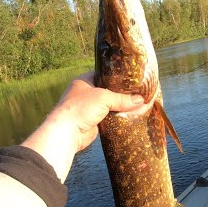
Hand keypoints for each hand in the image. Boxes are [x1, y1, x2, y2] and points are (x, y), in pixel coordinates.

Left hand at [21, 71, 144, 182]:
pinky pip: (108, 117)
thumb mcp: (104, 98)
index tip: (132, 78)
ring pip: (108, 105)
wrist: (67, 132)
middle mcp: (85, 93)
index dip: (117, 76)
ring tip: (138, 104)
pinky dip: (117, 117)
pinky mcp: (92, 121)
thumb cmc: (81, 108)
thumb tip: (141, 101)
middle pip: (108, 91)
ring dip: (120, 107)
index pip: (103, 74)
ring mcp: (88, 108)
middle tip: (138, 92)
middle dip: (121, 93)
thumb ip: (122, 99)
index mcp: (84, 81)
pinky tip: (130, 116)